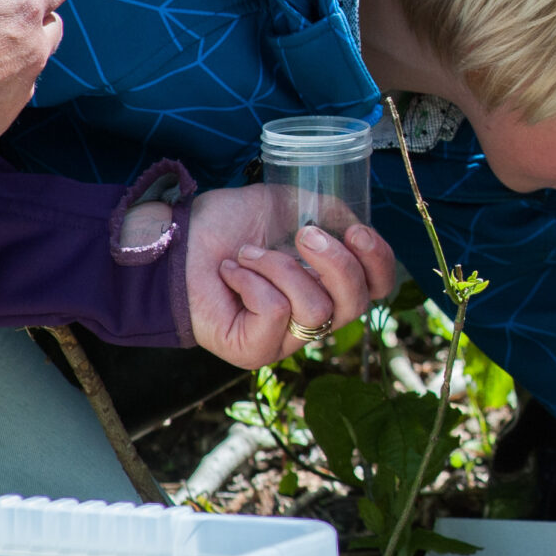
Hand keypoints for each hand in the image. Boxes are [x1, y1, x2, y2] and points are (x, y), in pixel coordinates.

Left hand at [125, 185, 400, 367]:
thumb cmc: (227, 224)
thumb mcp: (289, 204)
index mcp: (328, 284)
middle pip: (356, 303)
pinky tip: (232, 273)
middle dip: (335, 262)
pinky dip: (254, 283)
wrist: (177, 237)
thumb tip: (356, 225)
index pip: (378, 289)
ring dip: (280, 268)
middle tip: (303, 235)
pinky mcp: (254, 351)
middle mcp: (312, 318)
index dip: (378, 261)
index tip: (357, 230)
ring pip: (316, 308)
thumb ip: (329, 214)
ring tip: (248, 254)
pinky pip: (277, 314)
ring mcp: (284, 339)